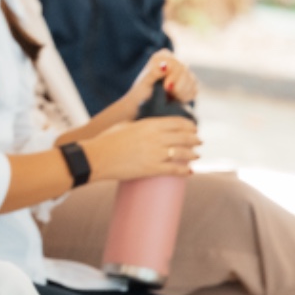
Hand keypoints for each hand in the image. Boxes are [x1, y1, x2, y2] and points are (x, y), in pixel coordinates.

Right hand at [84, 118, 201, 182]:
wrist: (96, 157)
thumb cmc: (106, 140)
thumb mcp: (124, 125)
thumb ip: (139, 126)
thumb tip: (148, 129)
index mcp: (149, 124)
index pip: (178, 123)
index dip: (189, 126)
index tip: (193, 128)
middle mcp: (156, 138)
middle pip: (185, 137)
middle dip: (194, 139)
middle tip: (198, 141)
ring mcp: (156, 154)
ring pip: (183, 153)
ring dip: (192, 154)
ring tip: (196, 156)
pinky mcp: (152, 169)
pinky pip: (175, 170)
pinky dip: (185, 170)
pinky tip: (189, 171)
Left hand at [117, 49, 198, 112]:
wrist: (145, 103)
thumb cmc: (141, 90)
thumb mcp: (144, 82)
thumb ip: (153, 72)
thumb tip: (164, 66)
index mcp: (163, 56)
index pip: (175, 62)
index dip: (173, 76)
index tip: (166, 87)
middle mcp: (175, 61)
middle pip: (184, 71)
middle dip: (178, 85)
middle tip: (169, 93)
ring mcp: (184, 72)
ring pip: (192, 80)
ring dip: (182, 92)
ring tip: (170, 97)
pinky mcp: (190, 84)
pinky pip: (194, 90)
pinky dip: (186, 97)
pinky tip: (176, 99)